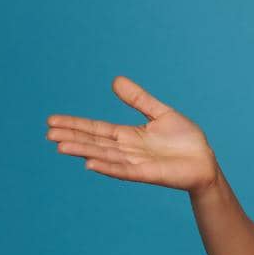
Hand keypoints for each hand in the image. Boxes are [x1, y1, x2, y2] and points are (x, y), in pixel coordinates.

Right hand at [46, 75, 218, 191]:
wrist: (205, 161)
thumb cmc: (185, 140)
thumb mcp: (160, 113)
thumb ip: (138, 99)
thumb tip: (115, 80)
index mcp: (128, 135)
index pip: (96, 129)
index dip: (74, 124)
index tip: (51, 121)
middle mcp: (127, 150)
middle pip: (94, 142)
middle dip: (72, 138)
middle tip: (48, 133)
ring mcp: (136, 163)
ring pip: (104, 156)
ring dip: (83, 151)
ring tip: (61, 146)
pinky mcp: (148, 174)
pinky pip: (124, 171)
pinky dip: (107, 167)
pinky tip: (89, 164)